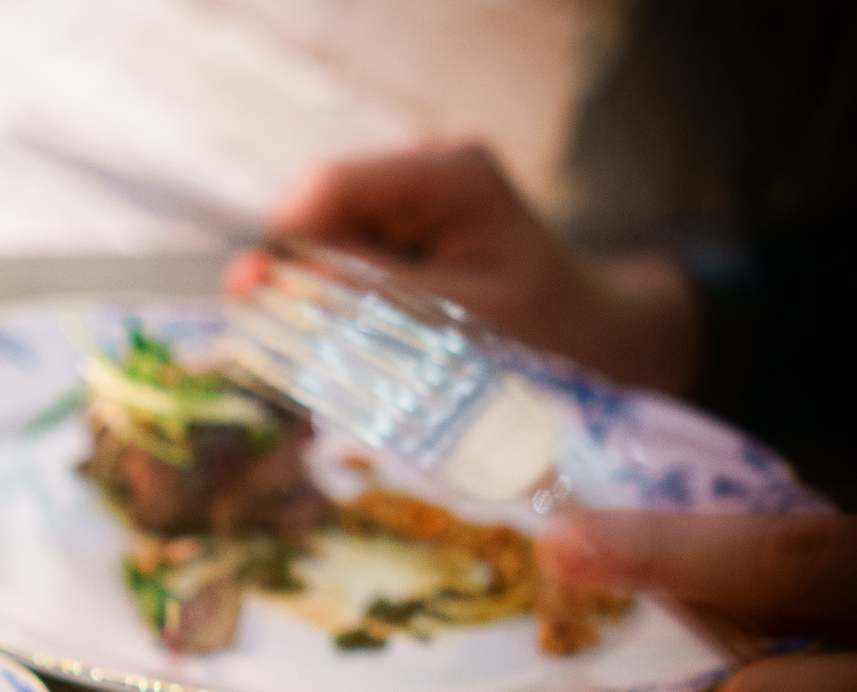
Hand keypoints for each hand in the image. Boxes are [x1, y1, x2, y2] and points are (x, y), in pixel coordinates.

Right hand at [227, 143, 699, 396]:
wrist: (599, 344)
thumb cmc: (549, 338)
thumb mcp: (457, 322)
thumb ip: (364, 298)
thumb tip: (266, 286)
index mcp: (447, 173)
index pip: (329, 191)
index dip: (282, 248)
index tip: (257, 309)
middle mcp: (420, 170)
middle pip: (316, 218)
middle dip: (303, 284)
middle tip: (320, 352)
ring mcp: (407, 200)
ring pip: (320, 249)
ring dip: (326, 305)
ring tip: (370, 356)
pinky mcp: (398, 234)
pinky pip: (340, 268)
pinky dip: (344, 312)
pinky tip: (376, 345)